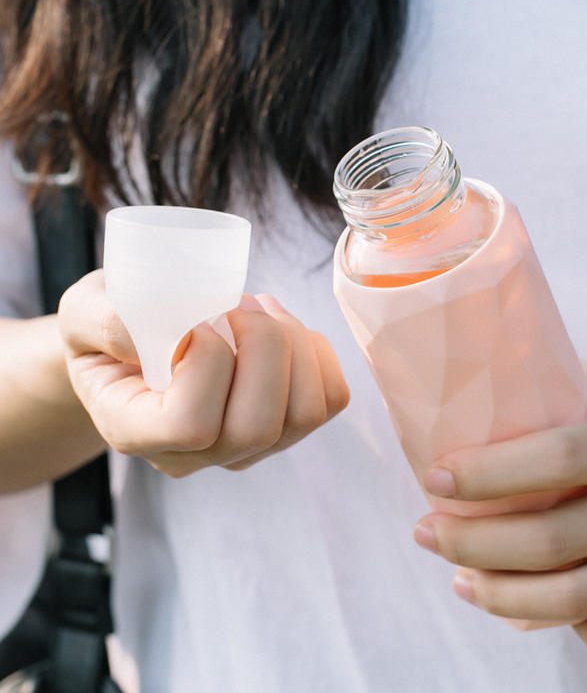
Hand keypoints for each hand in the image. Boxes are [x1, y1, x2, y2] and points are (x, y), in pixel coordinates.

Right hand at [59, 270, 348, 476]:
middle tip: (238, 303)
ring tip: (260, 309)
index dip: (208, 362)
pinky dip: (318, 353)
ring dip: (294, 345)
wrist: (138, 342)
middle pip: (259, 425)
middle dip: (264, 345)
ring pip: (305, 413)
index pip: (192, 424)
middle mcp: (195, 455)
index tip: (196, 321)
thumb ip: (107, 321)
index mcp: (136, 430)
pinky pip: (329, 400)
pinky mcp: (284, 427)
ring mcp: (245, 448)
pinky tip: (285, 328)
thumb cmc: (111, 325)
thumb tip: (164, 336)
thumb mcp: (86, 310)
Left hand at [413, 363, 586, 653]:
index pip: (557, 459)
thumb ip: (556, 391)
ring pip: (575, 599)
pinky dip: (556, 621)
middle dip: (471, 544)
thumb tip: (472, 397)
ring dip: (500, 596)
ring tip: (461, 578)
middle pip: (552, 541)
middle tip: (427, 532)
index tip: (435, 478)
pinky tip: (523, 600)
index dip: (487, 475)